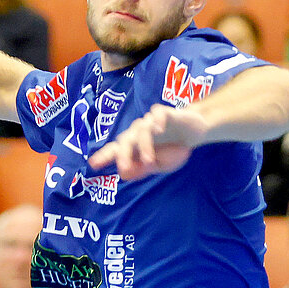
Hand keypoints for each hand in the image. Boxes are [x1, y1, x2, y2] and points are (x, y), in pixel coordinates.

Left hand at [89, 103, 207, 180]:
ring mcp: (152, 121)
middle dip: (123, 155)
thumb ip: (142, 169)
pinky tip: (159, 129)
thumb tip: (123, 174)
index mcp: (135, 145)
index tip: (93, 165)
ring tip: (150, 161)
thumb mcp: (159, 165)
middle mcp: (139, 132)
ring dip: (144, 145)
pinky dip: (157, 120)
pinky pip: (158, 113)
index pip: (116, 150)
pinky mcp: (167, 113)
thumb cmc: (174, 147)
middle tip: (125, 169)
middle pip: (125, 140)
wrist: (194, 131)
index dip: (104, 156)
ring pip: (141, 129)